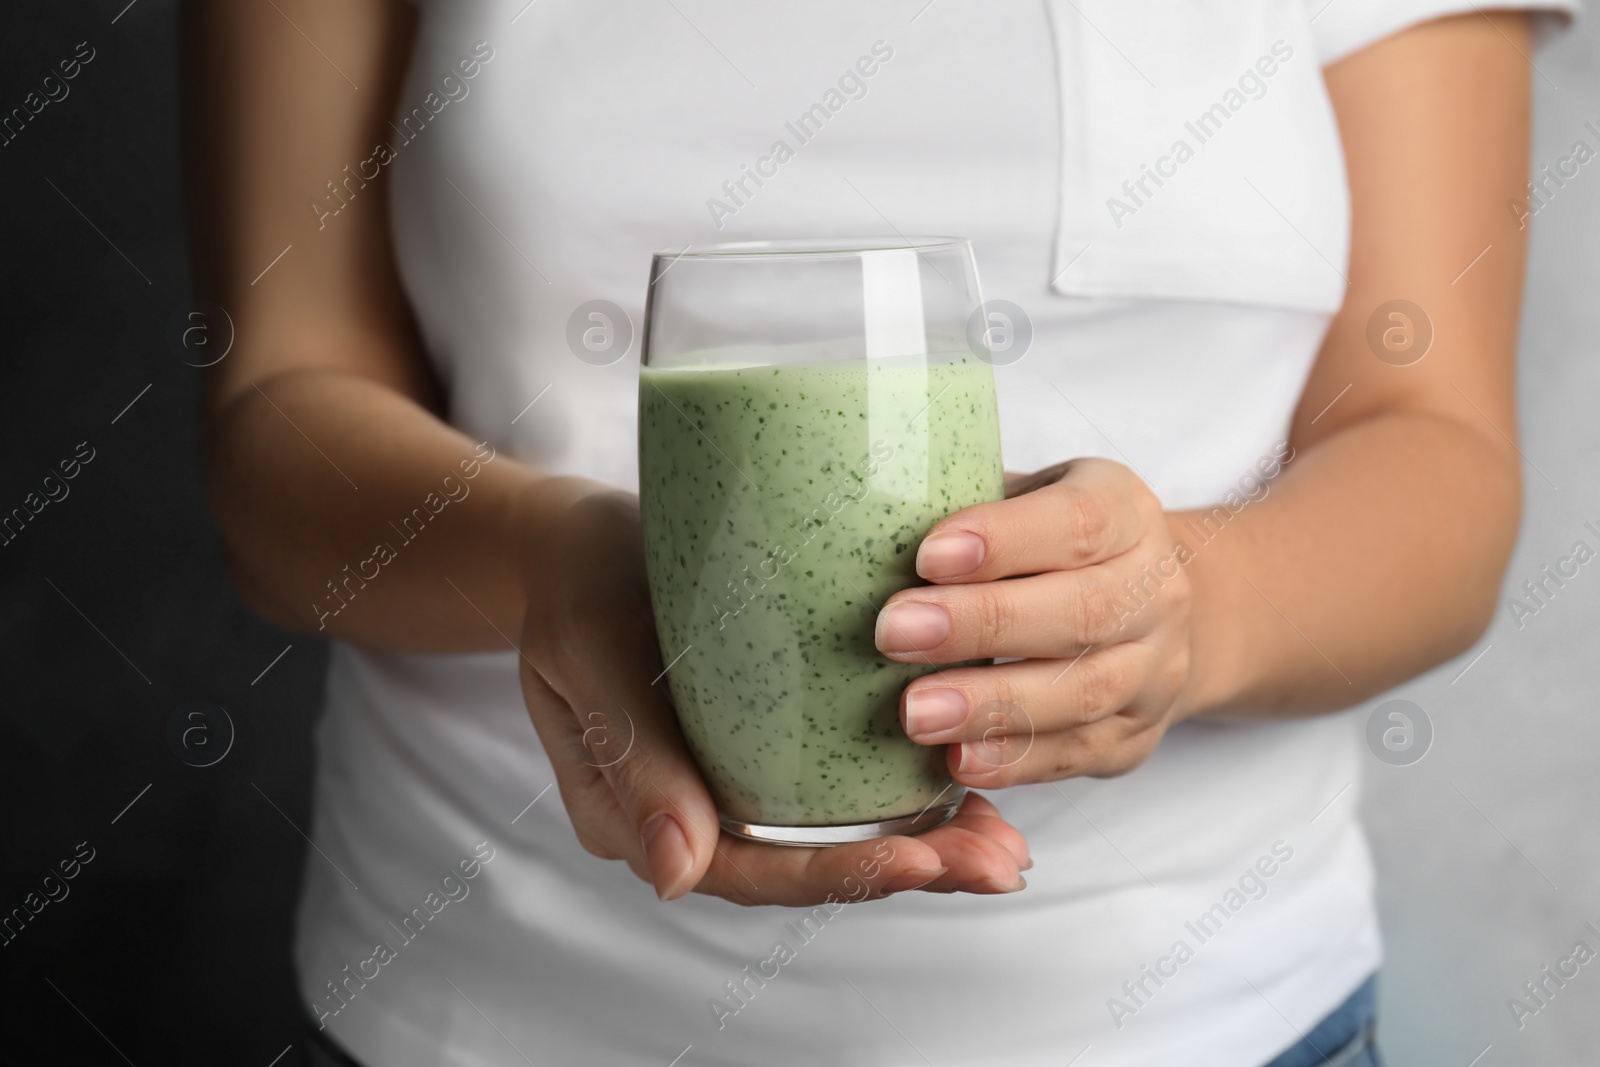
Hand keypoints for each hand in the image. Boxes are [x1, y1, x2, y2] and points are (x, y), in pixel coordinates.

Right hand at [513, 480, 1030, 904]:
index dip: (839, 873)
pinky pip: (847, 777)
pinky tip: (979, 768)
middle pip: (813, 864)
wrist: (579, 542)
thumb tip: (678, 875)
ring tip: (1011, 842)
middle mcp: (702, 816)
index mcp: (645, 822)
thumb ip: (632, 761)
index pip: (752, 871)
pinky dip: (914, 779)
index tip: (919, 858)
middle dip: (912, 868)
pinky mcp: (776, 737)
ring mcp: (742, 779)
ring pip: (841, 829)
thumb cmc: (576, 592)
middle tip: (1001, 862)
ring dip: (930, 838)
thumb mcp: (590, 661)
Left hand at [877, 459, 1193, 787]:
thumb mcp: (1024, 501)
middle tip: (895, 633)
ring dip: (993, 706)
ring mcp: (1153, 670)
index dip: (1005, 539)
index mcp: (1124, 511)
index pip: (1078, 521)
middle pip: (1082, 611)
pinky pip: (1078, 754)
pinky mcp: (1135, 736)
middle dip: (983, 624)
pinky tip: (957, 761)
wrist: (1147, 611)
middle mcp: (1155, 591)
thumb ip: (966, 504)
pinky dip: (1016, 761)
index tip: (927, 554)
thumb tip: (861, 523)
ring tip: (915, 714)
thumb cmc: (1051, 547)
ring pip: (1083, 692)